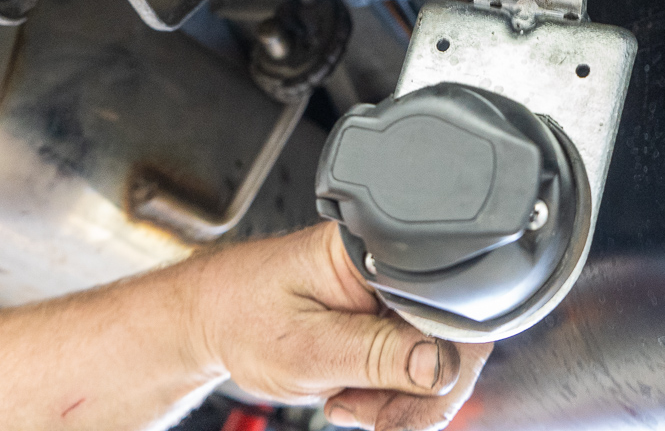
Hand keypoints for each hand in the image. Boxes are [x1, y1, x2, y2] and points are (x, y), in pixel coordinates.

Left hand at [190, 222, 492, 430]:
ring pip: (436, 357)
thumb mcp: (306, 349)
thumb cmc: (244, 316)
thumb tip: (440, 366)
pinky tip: (353, 390)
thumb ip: (376, 356)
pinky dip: (390, 392)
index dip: (442, 363)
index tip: (403, 403)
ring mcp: (393, 293)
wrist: (214, 320)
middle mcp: (394, 266)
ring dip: (401, 397)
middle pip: (451, 336)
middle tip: (372, 415)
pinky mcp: (388, 316)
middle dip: (418, 391)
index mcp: (377, 250)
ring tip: (348, 399)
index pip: (447, 305)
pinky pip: (415, 362)